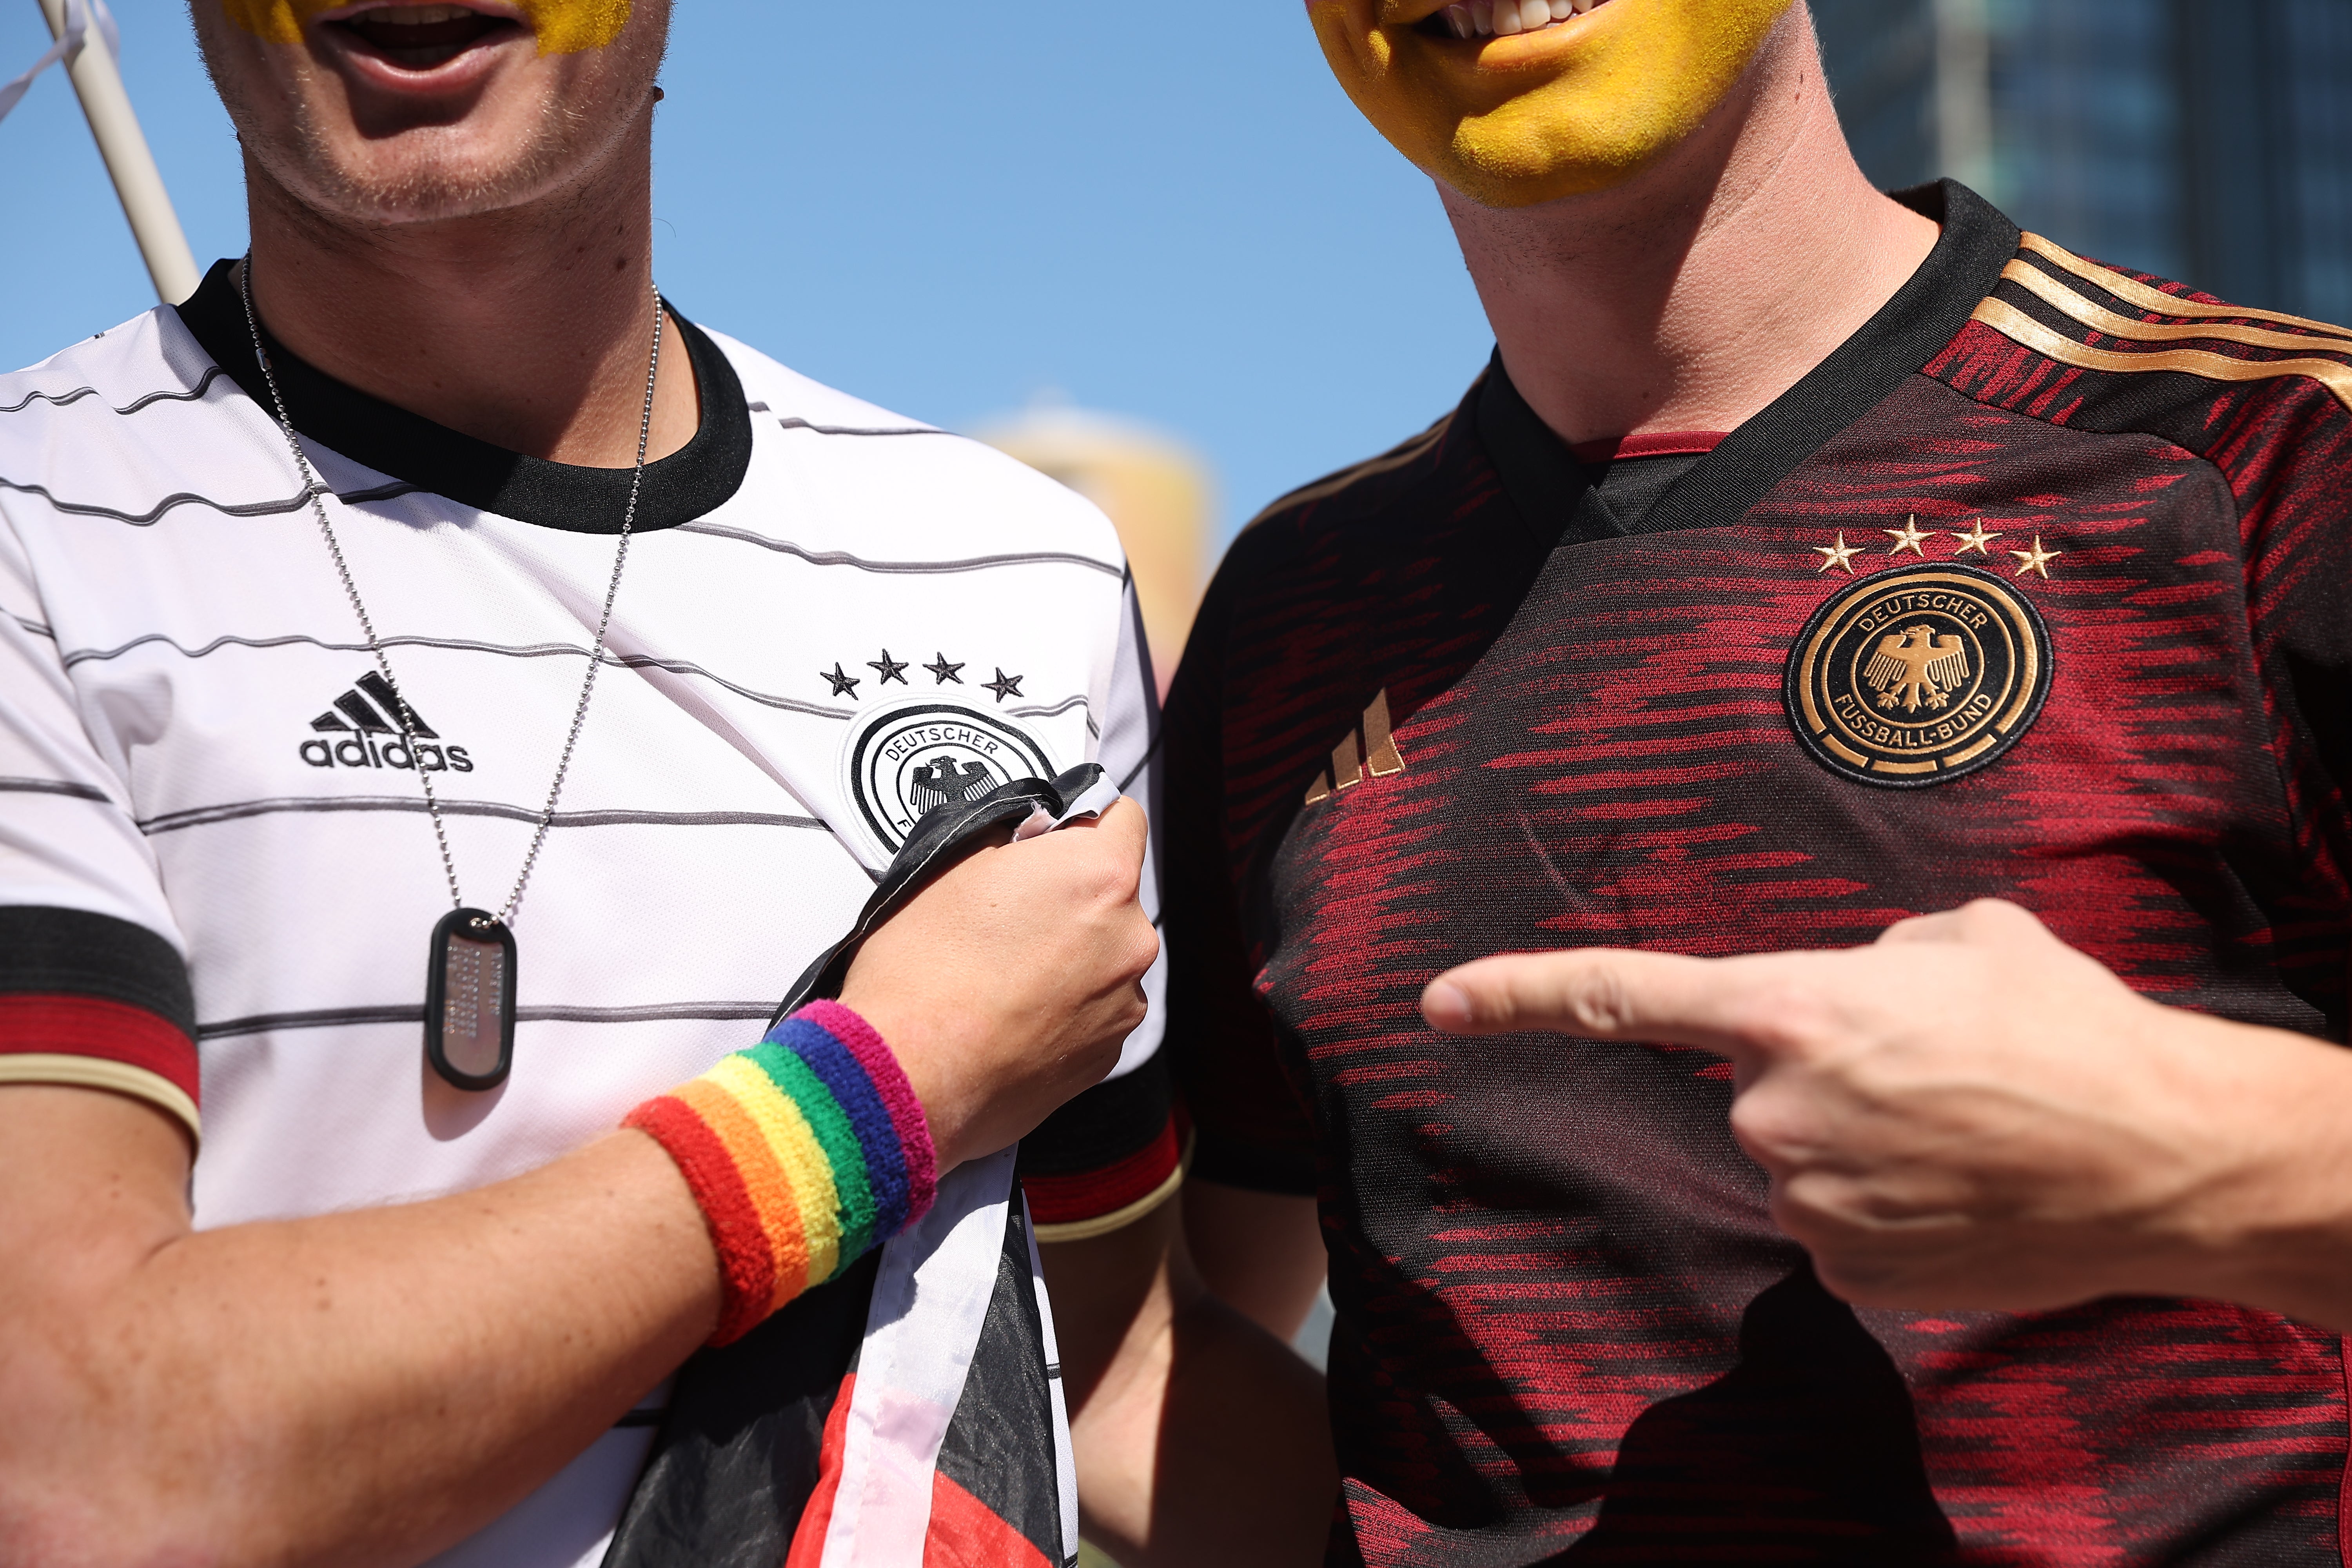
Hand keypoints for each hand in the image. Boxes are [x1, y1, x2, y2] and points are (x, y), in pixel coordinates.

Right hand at [841, 797, 1157, 1170]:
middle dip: (1070, 897)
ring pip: (1105, 958)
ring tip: (1002, 974)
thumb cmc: (921, 975)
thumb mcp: (952, 864)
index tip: (1055, 838)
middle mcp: (1128, 939)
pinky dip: (1064, 1009)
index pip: (1122, 817)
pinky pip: (1095, 1012)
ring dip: (1070, 957)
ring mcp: (1123, 1003)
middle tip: (1009, 914)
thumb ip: (1010, 840)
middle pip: (1113, 894)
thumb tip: (1025, 838)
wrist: (905, 1077)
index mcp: (1100, 875)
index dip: (1083, 822)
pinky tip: (1011, 1015)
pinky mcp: (1106, 1055)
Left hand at [1421, 900, 2351, 1319]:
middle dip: (1821, 1077)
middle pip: (1756, 1088)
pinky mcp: (1849, 1270)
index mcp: (1787, 1009)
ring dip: (1862, 1143)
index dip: (1516, 993)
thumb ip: (1874, 953)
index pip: (1617, 996)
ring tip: (1963, 1128)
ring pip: (1801, 1159)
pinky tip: (1962, 1188)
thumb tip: (1859, 978)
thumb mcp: (1963, 939)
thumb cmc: (2066, 1027)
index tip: (1438, 1002)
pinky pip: (1840, 1224)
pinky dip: (1890, 1207)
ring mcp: (1807, 1199)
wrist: (2165, 1153)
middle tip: (1926, 1074)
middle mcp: (1773, 1111)